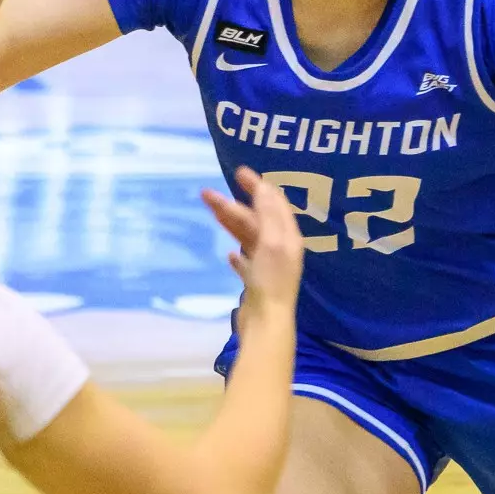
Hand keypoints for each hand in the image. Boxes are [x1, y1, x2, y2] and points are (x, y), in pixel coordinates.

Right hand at [204, 167, 305, 314]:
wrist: (265, 322)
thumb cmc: (270, 281)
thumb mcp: (272, 242)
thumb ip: (269, 214)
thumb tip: (264, 187)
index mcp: (288, 238)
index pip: (275, 204)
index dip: (259, 186)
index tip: (239, 172)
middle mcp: (281, 250)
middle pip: (257, 220)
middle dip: (233, 205)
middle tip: (206, 193)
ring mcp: (268, 267)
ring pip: (248, 237)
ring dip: (230, 222)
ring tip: (210, 211)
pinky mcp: (256, 283)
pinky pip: (247, 262)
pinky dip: (238, 253)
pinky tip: (229, 253)